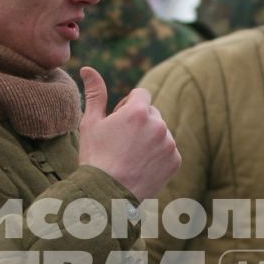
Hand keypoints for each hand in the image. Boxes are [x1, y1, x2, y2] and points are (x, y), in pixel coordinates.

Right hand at [79, 66, 180, 199]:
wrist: (107, 194)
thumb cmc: (95, 157)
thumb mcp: (91, 123)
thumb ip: (95, 93)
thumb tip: (88, 68)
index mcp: (138, 111)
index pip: (141, 94)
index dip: (127, 108)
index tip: (118, 124)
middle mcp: (158, 124)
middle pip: (151, 113)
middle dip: (139, 123)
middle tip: (122, 144)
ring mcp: (169, 143)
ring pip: (160, 132)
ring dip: (149, 139)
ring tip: (131, 157)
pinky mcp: (176, 160)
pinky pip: (168, 150)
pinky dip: (158, 156)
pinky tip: (141, 166)